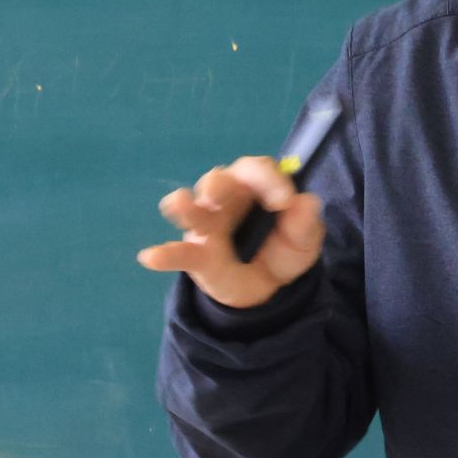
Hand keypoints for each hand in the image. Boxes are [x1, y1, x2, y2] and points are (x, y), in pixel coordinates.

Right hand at [136, 156, 323, 309]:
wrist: (270, 288)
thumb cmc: (284, 248)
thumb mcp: (305, 238)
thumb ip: (305, 221)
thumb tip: (306, 202)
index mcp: (255, 185)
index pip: (256, 169)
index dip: (269, 179)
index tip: (285, 201)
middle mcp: (226, 198)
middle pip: (218, 181)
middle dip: (219, 184)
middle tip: (221, 194)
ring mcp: (208, 225)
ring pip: (194, 210)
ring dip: (186, 206)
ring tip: (179, 203)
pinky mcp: (197, 254)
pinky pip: (179, 253)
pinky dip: (165, 255)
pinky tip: (151, 257)